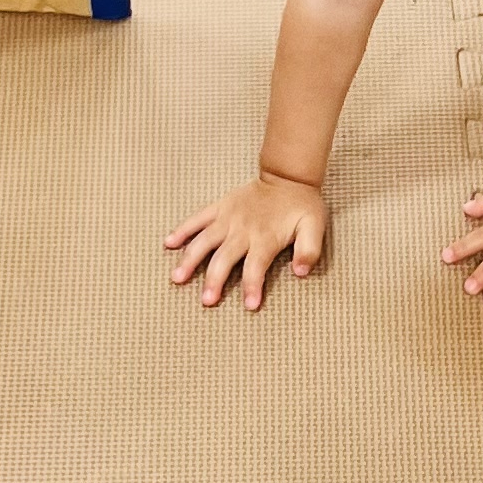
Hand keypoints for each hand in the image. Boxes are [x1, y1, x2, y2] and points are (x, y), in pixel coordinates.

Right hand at [165, 173, 328, 312]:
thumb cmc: (302, 207)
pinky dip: (182, 230)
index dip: (252, 286)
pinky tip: (168, 243)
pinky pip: (197, 219)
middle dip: (214, 280)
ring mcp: (228, 218)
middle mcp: (242, 229)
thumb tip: (300, 272)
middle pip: (223, 258)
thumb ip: (309, 250)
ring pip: (204, 241)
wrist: (288, 177)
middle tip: (207, 301)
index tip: (249, 306)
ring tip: (177, 278)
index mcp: (265, 237)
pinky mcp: (219, 208)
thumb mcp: (314, 227)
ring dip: (190, 260)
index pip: (256, 267)